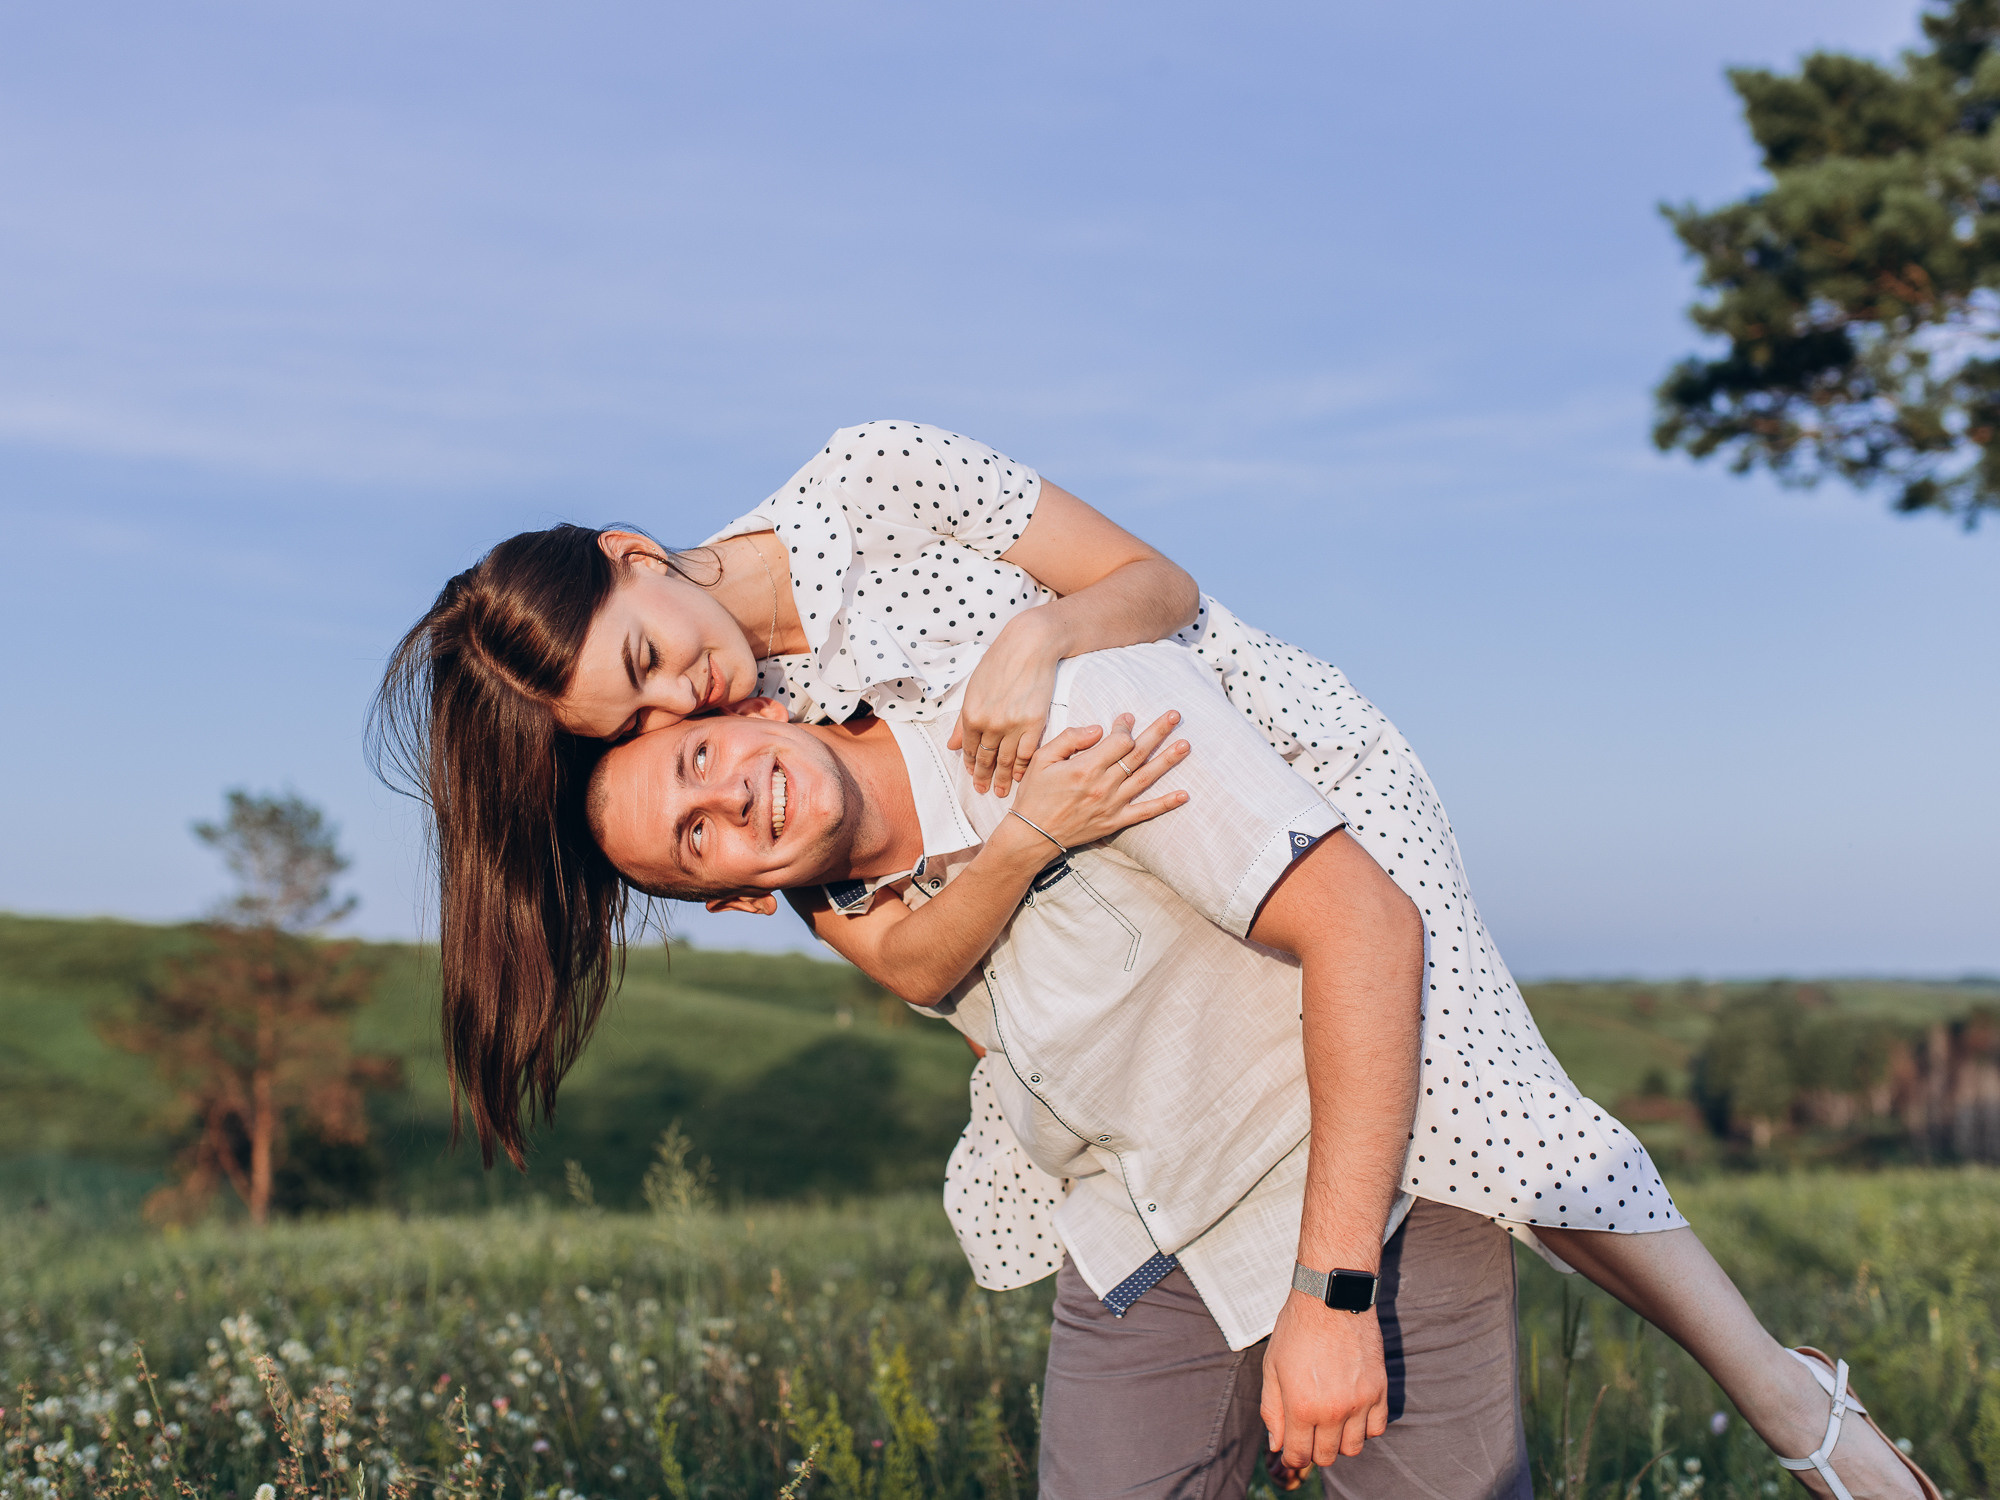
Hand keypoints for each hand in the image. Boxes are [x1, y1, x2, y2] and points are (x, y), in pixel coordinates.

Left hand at [947, 614, 1062, 796]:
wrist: (1029, 646)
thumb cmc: (999, 662)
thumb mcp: (973, 688)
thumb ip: (963, 720)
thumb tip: (953, 745)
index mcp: (971, 714)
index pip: (969, 748)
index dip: (970, 765)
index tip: (972, 775)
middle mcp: (989, 723)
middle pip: (985, 759)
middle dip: (983, 777)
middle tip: (984, 792)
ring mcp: (1012, 725)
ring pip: (1005, 760)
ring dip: (1002, 778)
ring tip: (1001, 792)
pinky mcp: (1034, 723)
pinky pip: (1026, 753)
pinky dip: (1022, 767)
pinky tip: (1019, 776)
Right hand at [1007, 710, 1188, 849]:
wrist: (1033, 835)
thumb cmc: (1034, 795)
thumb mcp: (1042, 759)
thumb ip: (1070, 739)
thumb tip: (1098, 729)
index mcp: (1085, 767)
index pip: (1118, 741)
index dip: (1125, 727)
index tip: (1127, 719)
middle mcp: (1103, 785)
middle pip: (1137, 753)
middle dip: (1158, 732)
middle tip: (1175, 716)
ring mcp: (1112, 804)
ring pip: (1146, 778)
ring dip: (1167, 760)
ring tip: (1185, 745)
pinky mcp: (1115, 821)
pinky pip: (1145, 812)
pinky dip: (1165, 804)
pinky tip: (1183, 794)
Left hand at [1259, 1291, 1387, 1476]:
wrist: (1330, 1298)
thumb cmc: (1296, 1330)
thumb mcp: (1271, 1368)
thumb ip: (1272, 1410)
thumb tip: (1276, 1444)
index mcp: (1301, 1407)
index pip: (1299, 1455)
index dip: (1292, 1455)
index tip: (1292, 1447)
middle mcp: (1332, 1411)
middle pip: (1327, 1456)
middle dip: (1314, 1450)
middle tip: (1309, 1431)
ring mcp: (1359, 1402)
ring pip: (1353, 1448)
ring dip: (1340, 1441)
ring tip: (1331, 1420)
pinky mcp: (1379, 1390)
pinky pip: (1377, 1428)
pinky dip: (1365, 1427)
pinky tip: (1352, 1411)